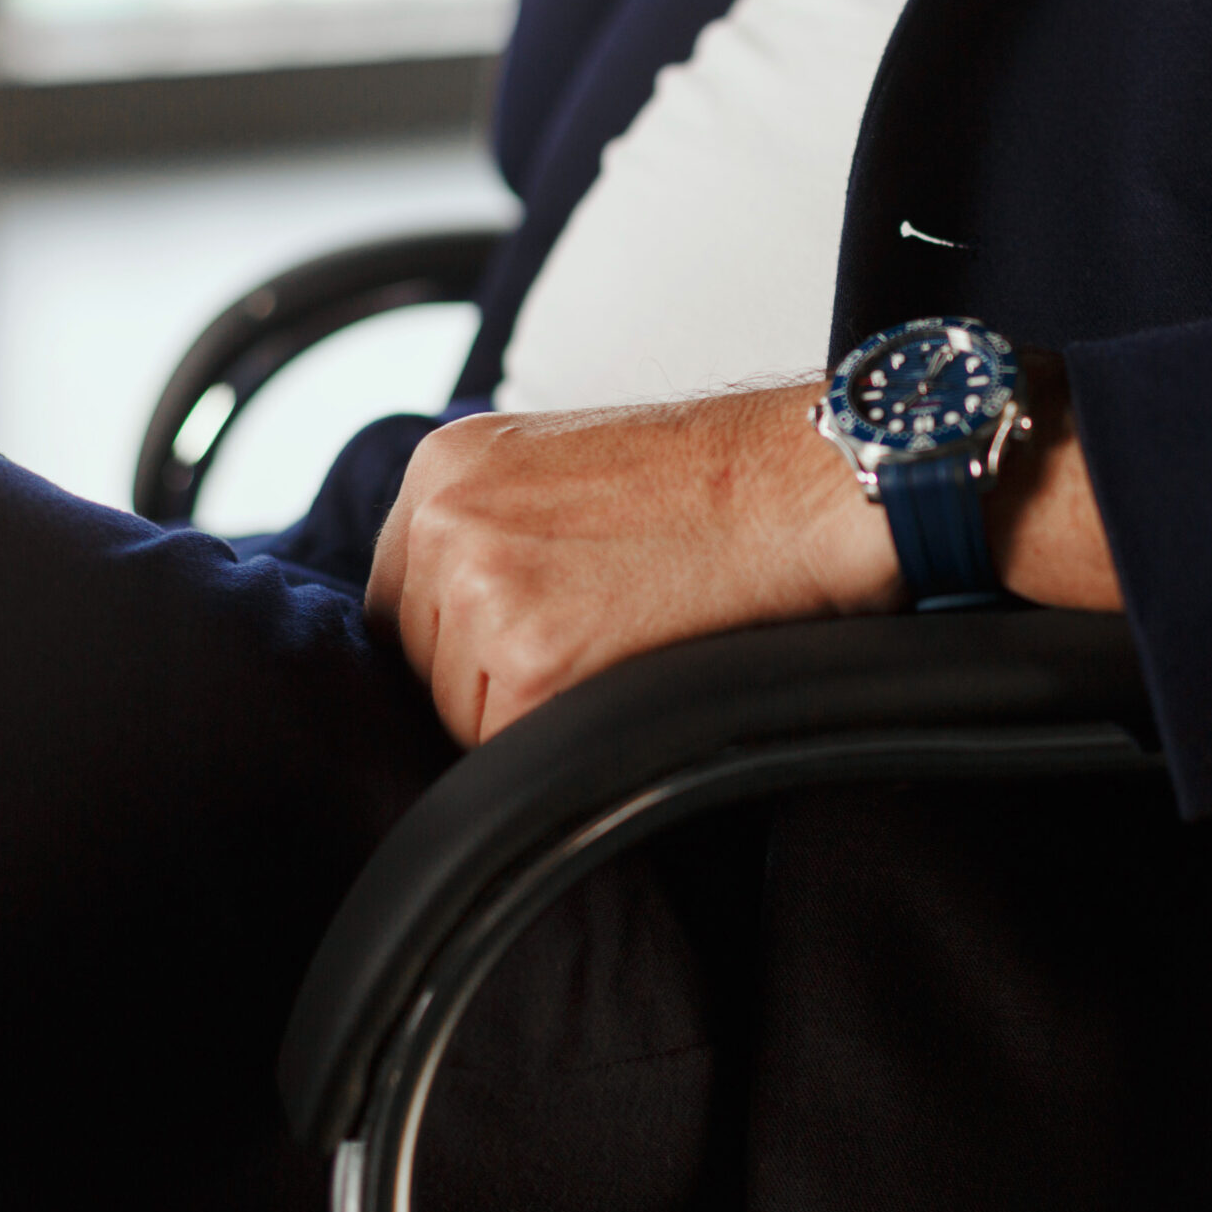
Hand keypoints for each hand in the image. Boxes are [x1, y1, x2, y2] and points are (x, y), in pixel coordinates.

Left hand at [367, 358, 1122, 747]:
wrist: (807, 484)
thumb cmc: (720, 481)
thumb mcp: (567, 467)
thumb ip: (492, 525)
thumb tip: (448, 623)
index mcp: (446, 464)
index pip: (404, 595)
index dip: (464, 634)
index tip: (540, 630)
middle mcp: (444, 517)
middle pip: (420, 656)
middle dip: (491, 670)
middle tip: (601, 632)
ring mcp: (477, 588)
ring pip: (457, 710)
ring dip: (527, 707)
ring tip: (625, 642)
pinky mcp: (526, 658)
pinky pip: (507, 747)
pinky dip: (564, 736)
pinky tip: (629, 672)